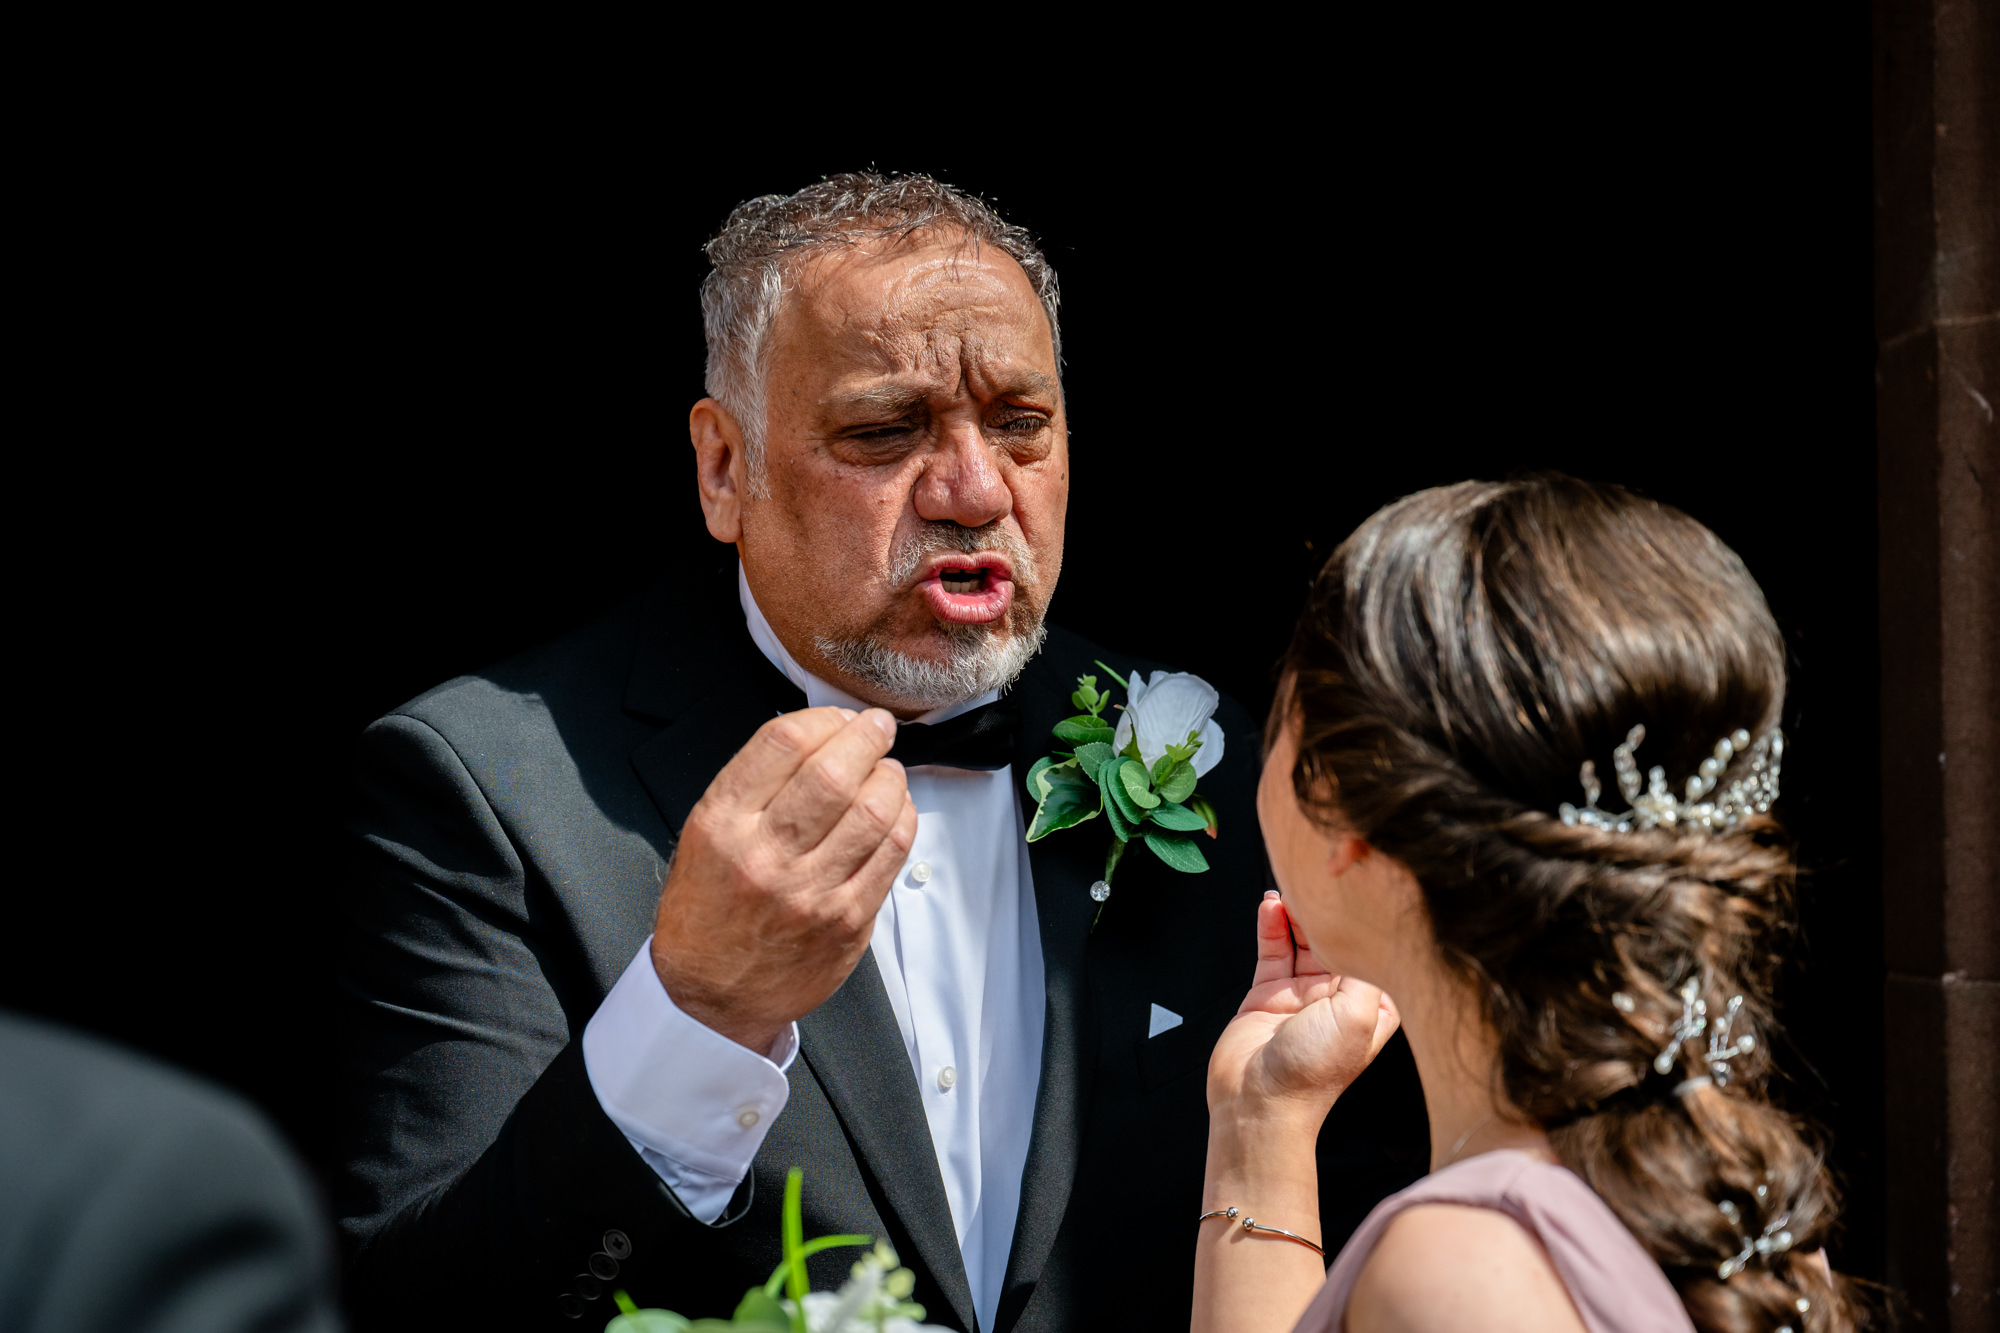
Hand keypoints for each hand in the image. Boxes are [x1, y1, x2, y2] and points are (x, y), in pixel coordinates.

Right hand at [651, 706, 917, 1053]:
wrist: (710, 997)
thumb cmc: (707, 912)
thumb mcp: (703, 835)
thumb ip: (754, 784)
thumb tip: (818, 734)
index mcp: (722, 825)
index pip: (783, 743)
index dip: (824, 717)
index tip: (839, 717)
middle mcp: (765, 856)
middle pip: (835, 772)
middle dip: (867, 737)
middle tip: (877, 729)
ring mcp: (810, 892)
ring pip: (873, 810)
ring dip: (891, 777)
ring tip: (887, 771)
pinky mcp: (847, 921)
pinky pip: (892, 854)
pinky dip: (902, 820)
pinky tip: (895, 811)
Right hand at [1207, 892, 1399, 1125]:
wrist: (1258, 1101)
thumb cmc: (1312, 1072)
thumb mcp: (1357, 1015)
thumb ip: (1364, 969)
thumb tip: (1370, 931)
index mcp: (1371, 1009)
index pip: (1375, 956)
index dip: (1371, 927)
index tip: (1367, 892)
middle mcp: (1339, 1000)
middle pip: (1337, 943)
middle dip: (1331, 914)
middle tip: (1321, 881)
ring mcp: (1302, 995)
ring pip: (1302, 941)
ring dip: (1297, 915)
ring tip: (1291, 889)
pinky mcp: (1269, 993)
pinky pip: (1273, 950)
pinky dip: (1270, 926)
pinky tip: (1269, 906)